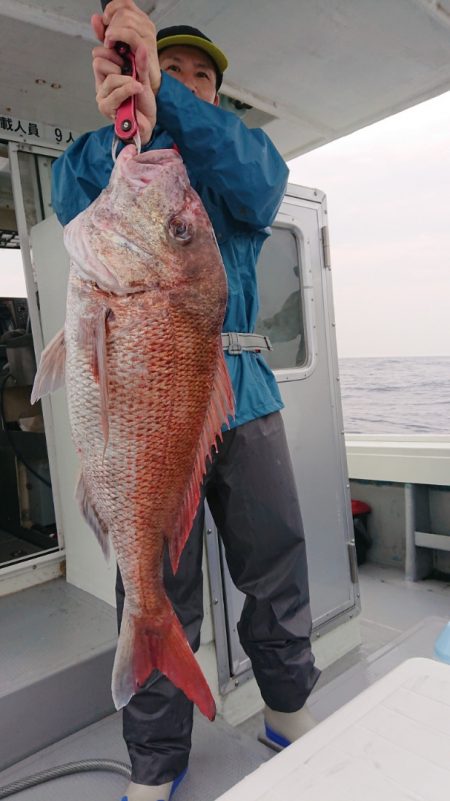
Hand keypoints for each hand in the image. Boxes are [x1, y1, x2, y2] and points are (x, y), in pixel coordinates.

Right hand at [91, 0, 160, 144]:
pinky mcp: (105, 108)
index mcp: (107, 74)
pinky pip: (116, 92)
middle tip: (131, 76)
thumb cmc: (143, 103)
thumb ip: (140, 62)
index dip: (113, 52)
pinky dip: (128, 89)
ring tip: (136, 87)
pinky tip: (137, 90)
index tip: (127, 60)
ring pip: (110, 78)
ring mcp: (102, 97)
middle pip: (99, 62)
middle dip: (119, 65)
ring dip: (127, 80)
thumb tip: (141, 45)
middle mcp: (101, 85)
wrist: (147, 123)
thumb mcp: (143, 77)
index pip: (99, 53)